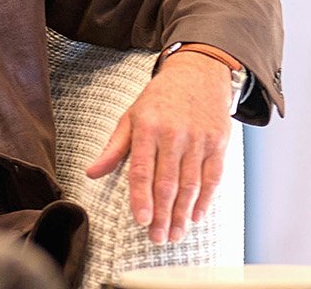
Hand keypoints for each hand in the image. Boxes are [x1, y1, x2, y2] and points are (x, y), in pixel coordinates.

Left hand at [85, 52, 234, 243]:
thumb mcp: (131, 116)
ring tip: (175, 234)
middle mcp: (174, 133)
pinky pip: (213, 177)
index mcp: (148, 127)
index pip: (142, 169)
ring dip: (182, 213)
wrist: (199, 73)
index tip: (141, 220)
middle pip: (167, 182)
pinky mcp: (218, 142)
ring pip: (190, 184)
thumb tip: (92, 173)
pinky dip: (205, 199)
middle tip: (157, 237)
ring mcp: (198, 138)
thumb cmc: (161, 98)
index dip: (141, 197)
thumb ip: (114, 148)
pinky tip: (196, 216)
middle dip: (162, 214)